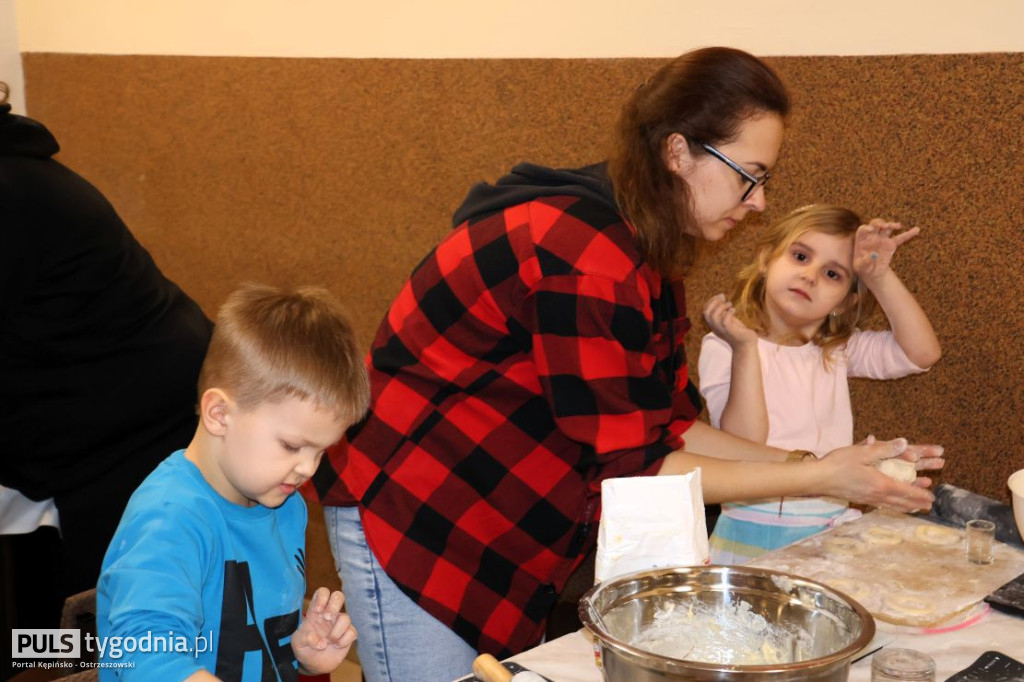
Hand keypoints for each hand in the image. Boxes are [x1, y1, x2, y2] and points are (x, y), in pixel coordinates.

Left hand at [291, 587, 357, 674]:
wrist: (313, 664)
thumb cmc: (304, 648)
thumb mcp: (298, 642)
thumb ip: (306, 638)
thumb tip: (322, 643)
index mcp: (316, 611)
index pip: (322, 592)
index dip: (322, 597)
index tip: (317, 611)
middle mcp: (330, 614)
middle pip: (338, 596)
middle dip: (334, 605)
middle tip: (327, 618)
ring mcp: (340, 624)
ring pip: (346, 617)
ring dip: (336, 632)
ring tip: (329, 642)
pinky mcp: (348, 634)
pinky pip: (352, 632)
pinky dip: (343, 641)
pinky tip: (336, 646)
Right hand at [703, 294, 757, 348]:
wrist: (747, 345)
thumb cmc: (739, 332)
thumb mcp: (729, 320)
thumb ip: (723, 311)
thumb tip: (721, 296)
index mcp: (714, 325)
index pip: (705, 311)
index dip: (710, 301)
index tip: (720, 296)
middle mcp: (716, 328)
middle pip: (706, 313)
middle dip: (714, 302)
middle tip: (724, 299)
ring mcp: (723, 330)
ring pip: (713, 317)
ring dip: (721, 307)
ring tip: (730, 304)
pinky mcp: (731, 331)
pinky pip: (725, 321)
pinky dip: (728, 313)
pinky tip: (734, 310)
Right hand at [817, 437, 943, 510]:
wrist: (817, 479)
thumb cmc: (838, 464)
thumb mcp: (862, 452)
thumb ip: (884, 449)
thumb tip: (905, 443)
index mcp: (881, 484)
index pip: (906, 491)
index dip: (920, 494)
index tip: (932, 497)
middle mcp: (877, 495)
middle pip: (901, 502)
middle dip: (916, 504)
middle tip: (928, 506)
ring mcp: (867, 499)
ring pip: (891, 506)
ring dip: (905, 507)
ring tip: (915, 509)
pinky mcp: (859, 500)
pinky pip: (881, 505)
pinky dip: (892, 506)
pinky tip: (890, 504)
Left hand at [853, 219, 920, 282]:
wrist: (872, 272)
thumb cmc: (863, 268)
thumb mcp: (860, 267)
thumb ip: (865, 261)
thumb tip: (873, 255)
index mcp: (862, 240)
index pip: (863, 230)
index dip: (866, 228)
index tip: (870, 230)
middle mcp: (872, 237)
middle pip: (875, 225)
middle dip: (880, 223)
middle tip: (886, 226)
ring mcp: (882, 239)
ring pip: (887, 228)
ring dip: (892, 225)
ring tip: (897, 226)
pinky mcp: (891, 244)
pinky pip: (900, 238)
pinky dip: (908, 234)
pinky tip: (916, 230)